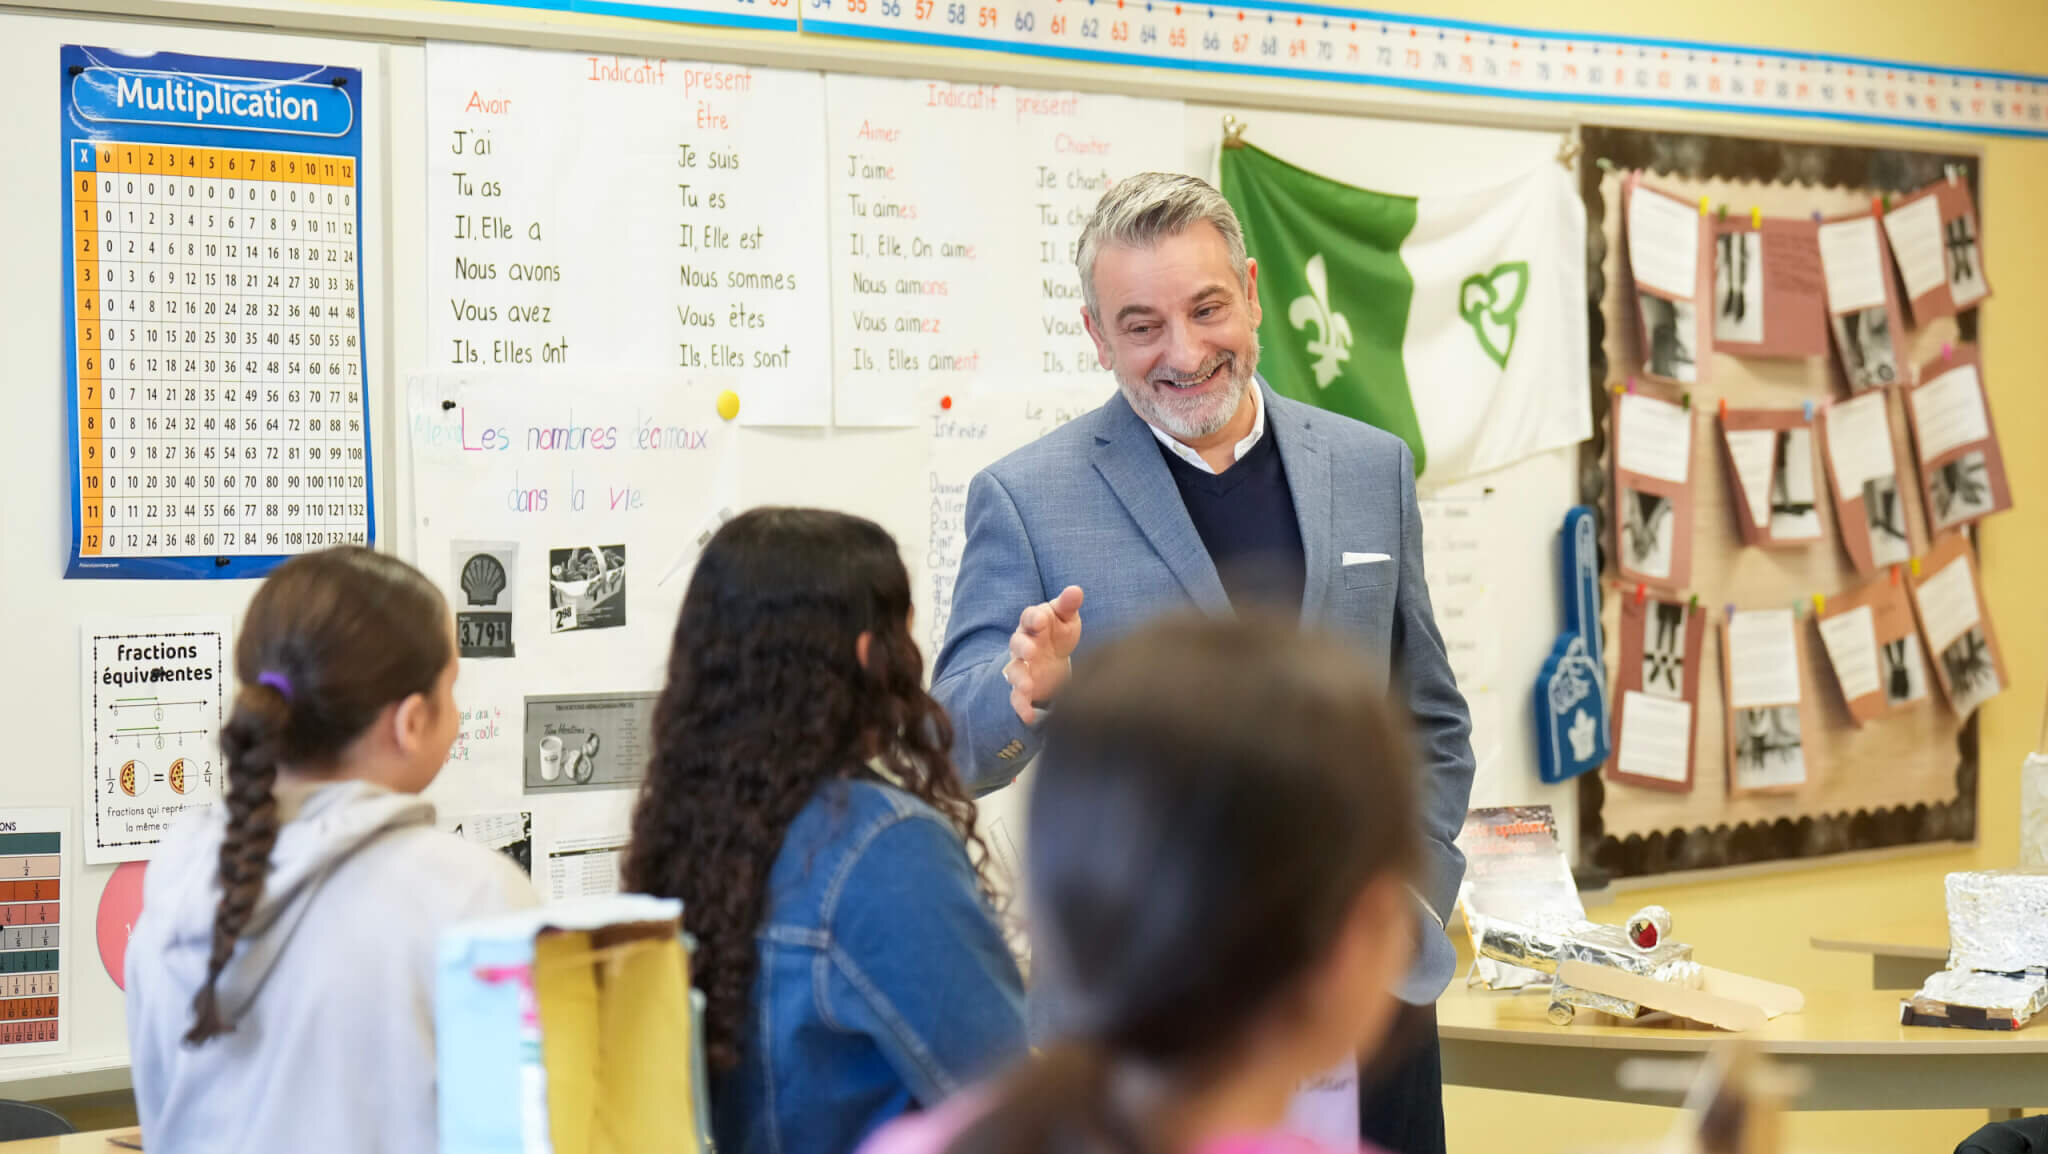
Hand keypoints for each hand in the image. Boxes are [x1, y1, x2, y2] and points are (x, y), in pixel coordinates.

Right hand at [1003, 586, 1083, 724]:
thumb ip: (1068, 605)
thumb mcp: (1066, 618)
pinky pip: (1017, 697)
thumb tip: (1076, 590)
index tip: (1042, 620)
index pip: (1029, 616)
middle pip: (1017, 642)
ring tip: (1027, 687)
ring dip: (1019, 678)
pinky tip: (1029, 717)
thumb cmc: (1059, 632)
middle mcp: (1023, 643)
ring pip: (1015, 671)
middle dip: (1023, 646)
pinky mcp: (1024, 687)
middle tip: (1032, 651)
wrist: (1054, 657)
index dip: (1034, 618)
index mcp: (1034, 622)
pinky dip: (1021, 707)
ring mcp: (1022, 666)